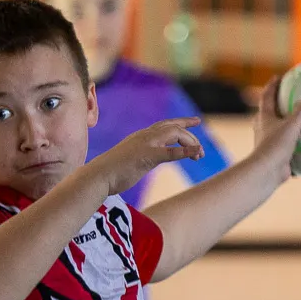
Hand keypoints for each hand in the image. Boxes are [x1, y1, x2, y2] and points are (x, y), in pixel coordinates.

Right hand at [86, 118, 204, 195]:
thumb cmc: (109, 173)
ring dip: (191, 142)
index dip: (181, 123)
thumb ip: (139, 157)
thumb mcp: (129, 161)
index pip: (164, 125)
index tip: (195, 123)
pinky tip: (196, 153)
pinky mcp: (148, 156)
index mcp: (140, 137)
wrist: (98, 176)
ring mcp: (146, 145)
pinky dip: (186, 151)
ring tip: (200, 154)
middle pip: (173, 126)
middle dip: (190, 134)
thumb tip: (144, 161)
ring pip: (175, 134)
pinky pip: (171, 152)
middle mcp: (145, 136)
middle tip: (202, 149)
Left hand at [253, 78, 300, 171]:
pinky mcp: (276, 157)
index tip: (278, 77)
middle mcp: (264, 130)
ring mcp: (268, 144)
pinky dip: (297, 146)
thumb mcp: (292, 125)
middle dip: (276, 105)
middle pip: (268, 113)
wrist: (266, 173)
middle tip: (287, 97)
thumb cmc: (275, 146)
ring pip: (276, 131)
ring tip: (300, 122)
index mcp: (264, 118)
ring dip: (286, 126)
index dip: (272, 86)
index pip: (267, 96)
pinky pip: (287, 148)